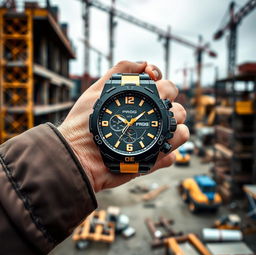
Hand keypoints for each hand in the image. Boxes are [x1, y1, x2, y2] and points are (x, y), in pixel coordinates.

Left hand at [58, 61, 188, 191]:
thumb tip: (145, 64)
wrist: (78, 155)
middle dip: (170, 107)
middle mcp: (149, 121)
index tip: (153, 82)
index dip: (164, 83)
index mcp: (141, 104)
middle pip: (178, 109)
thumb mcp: (97, 91)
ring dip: (173, 130)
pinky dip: (166, 153)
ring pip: (180, 131)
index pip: (166, 89)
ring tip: (153, 133)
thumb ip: (119, 72)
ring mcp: (152, 141)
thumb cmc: (83, 122)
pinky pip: (172, 156)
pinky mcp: (152, 161)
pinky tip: (150, 152)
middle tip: (152, 111)